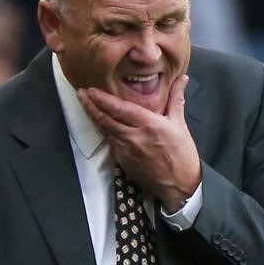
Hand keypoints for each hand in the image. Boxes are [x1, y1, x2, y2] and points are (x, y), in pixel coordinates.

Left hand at [78, 75, 200, 211]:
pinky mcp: (123, 162)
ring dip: (95, 117)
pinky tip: (101, 125)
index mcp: (149, 124)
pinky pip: (111, 143)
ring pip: (105, 130)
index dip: (103, 99)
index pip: (119, 108)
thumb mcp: (180, 124)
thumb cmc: (182, 155)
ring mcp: (126, 150)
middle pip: (106, 118)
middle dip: (91, 105)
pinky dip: (105, 132)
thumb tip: (182, 79)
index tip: (91, 90)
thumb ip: (176, 99)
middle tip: (81, 94)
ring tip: (87, 105)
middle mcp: (134, 136)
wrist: (179, 186)